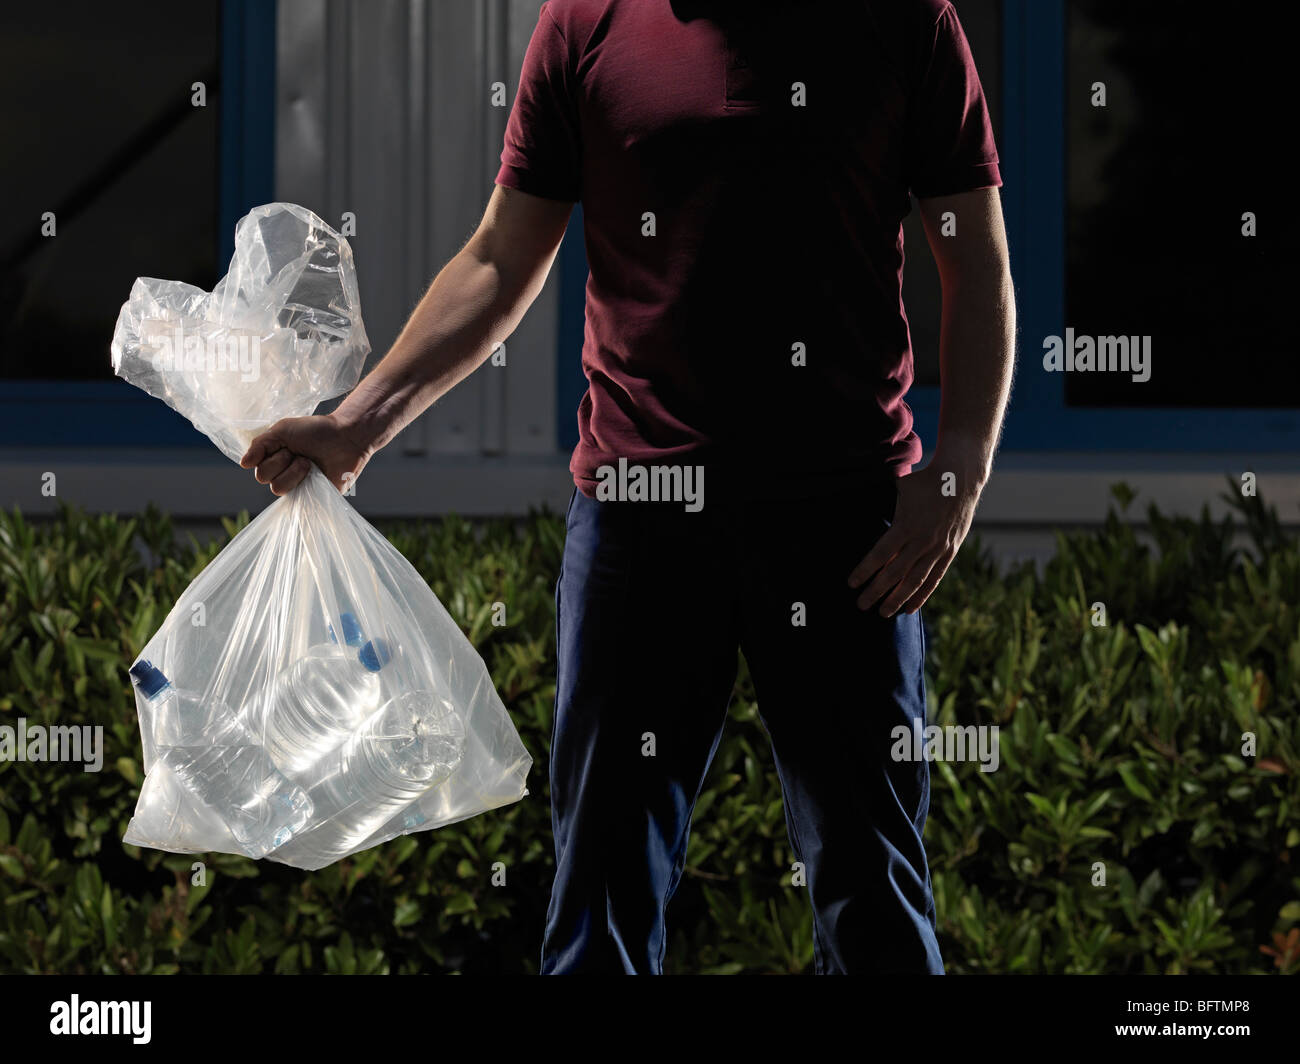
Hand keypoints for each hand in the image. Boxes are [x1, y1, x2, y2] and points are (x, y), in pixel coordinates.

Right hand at [239, 413, 371, 495]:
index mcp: (275, 460)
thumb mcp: (282, 430)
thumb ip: (260, 445)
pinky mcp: (314, 498)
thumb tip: (243, 464)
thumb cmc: (316, 431)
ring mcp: (299, 487)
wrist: (347, 437)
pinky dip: (302, 489)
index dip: (271, 456)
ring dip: (294, 472)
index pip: (257, 468)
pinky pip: (298, 503)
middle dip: (282, 462)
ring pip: (278, 489)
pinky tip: (314, 477)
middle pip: (264, 479)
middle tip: (301, 454)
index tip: (287, 445)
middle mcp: (284, 475)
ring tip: (310, 464)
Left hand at [847, 463, 982, 616]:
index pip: (880, 555)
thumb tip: (857, 509)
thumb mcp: (898, 489)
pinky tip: (909, 609)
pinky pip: (934, 579)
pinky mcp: (950, 552)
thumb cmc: (923, 481)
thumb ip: (882, 505)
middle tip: (860, 605)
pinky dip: (921, 595)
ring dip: (897, 599)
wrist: (960, 479)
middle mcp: (922, 541)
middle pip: (894, 573)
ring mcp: (938, 548)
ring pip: (914, 581)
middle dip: (876, 591)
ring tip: (882, 613)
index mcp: (906, 525)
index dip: (865, 571)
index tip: (851, 584)